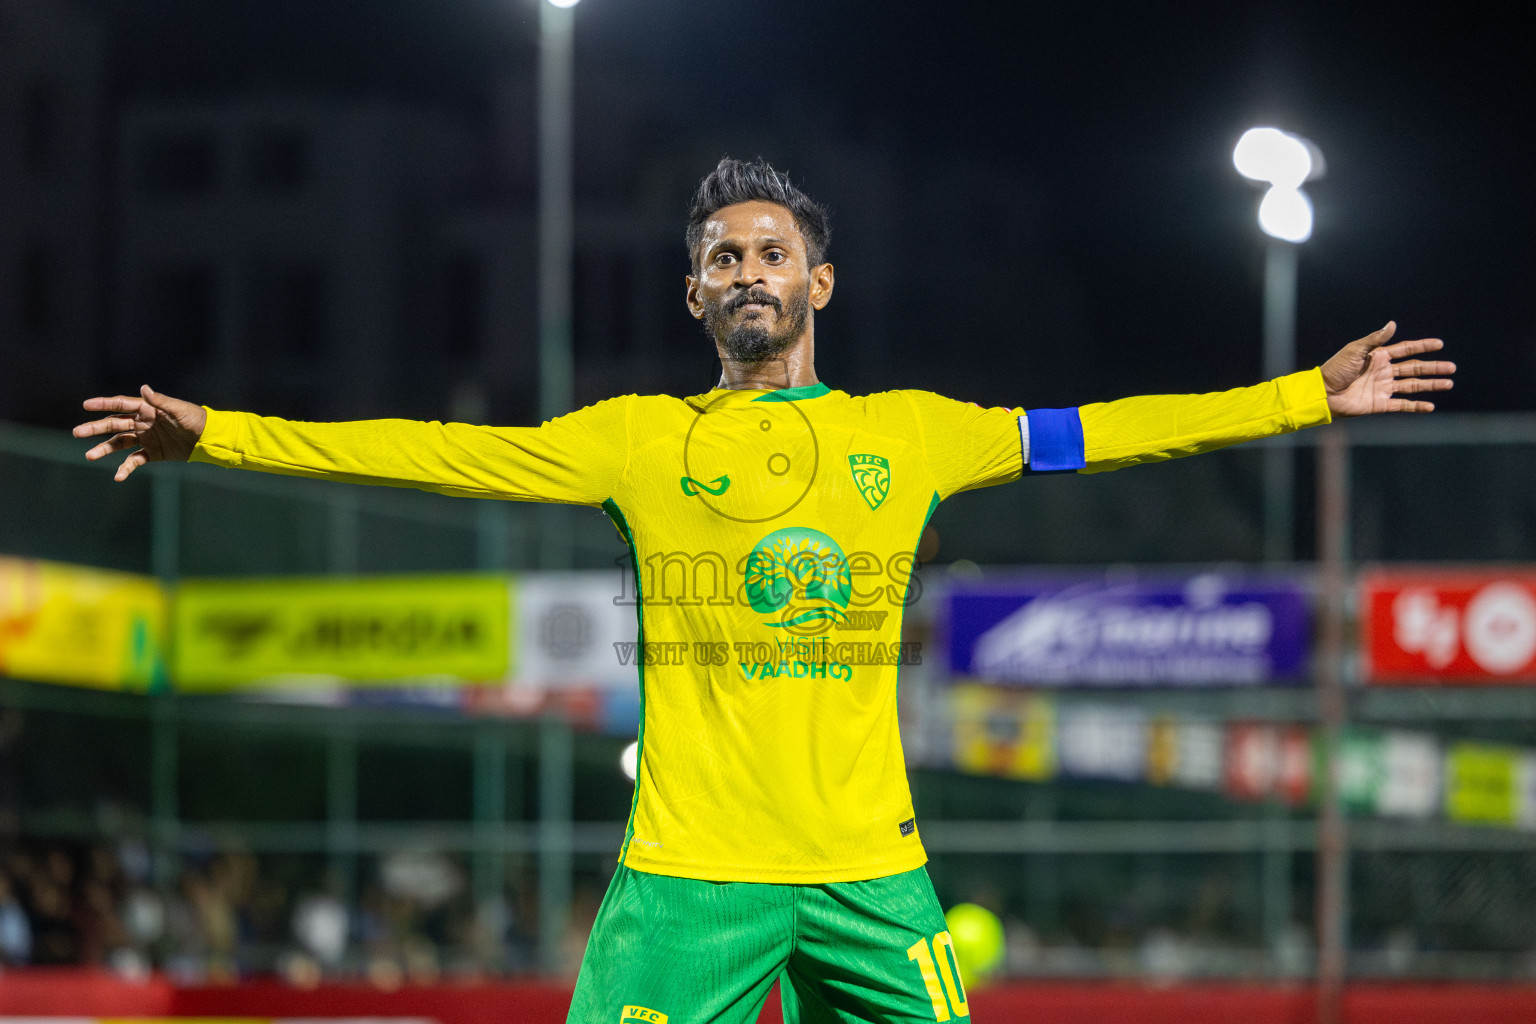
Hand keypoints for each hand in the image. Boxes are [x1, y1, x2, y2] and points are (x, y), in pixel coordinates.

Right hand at [73, 385, 207, 480]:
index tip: (86, 405)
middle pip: (114, 424)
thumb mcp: (178, 409)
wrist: (208, 438)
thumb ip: (160, 401)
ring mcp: (145, 438)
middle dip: (95, 428)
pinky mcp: (152, 452)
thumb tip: (143, 388)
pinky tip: (118, 477)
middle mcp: (142, 422)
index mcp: (147, 409)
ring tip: (89, 456)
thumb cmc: (195, 419)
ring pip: (119, 443)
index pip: (121, 405)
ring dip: (104, 449)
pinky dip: (126, 468)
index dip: (103, 404)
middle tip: (77, 432)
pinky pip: (134, 460)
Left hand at [1320, 322, 1454, 416]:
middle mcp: (1384, 372)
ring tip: (1448, 383)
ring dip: (1430, 385)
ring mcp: (1383, 388)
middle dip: (1433, 368)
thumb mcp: (1355, 350)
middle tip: (1452, 368)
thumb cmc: (1336, 369)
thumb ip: (1375, 339)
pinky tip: (1430, 406)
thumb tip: (1393, 324)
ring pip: (1412, 386)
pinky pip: (1402, 405)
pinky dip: (1416, 406)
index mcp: (1379, 357)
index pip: (1406, 350)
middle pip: (1414, 368)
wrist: (1323, 392)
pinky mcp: (1379, 404)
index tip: (1440, 344)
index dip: (1422, 347)